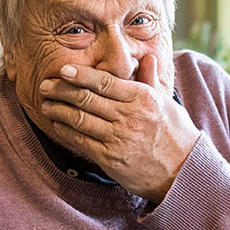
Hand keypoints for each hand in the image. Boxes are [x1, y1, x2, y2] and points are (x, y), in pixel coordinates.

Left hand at [37, 52, 198, 203]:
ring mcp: (119, 138)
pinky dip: (66, 131)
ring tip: (45, 104)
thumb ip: (151, 80)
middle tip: (45, 85)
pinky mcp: (111, 159)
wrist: (183, 172)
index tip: (63, 70)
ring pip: (80, 119)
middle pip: (87, 99)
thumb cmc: (175, 135)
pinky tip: (57, 124)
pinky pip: (82, 141)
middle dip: (61, 90)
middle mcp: (129, 116)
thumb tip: (147, 57)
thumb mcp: (166, 103)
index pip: (105, 81)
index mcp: (142, 98)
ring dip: (58, 110)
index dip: (80, 75)